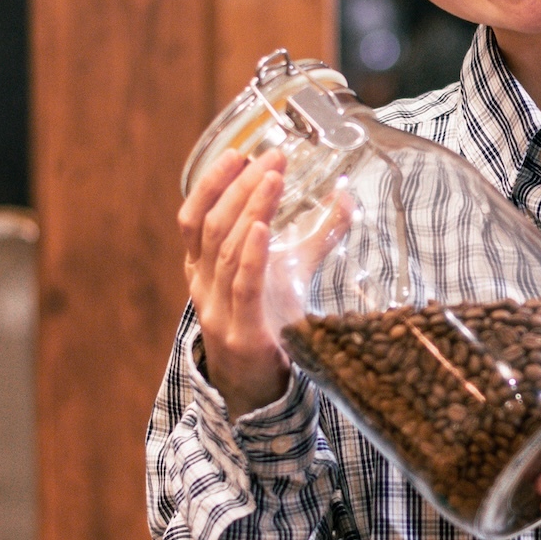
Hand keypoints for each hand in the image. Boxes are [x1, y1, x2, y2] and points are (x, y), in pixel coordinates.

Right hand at [180, 149, 291, 415]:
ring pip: (225, 248)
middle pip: (213, 225)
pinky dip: (251, 254)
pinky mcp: (240, 331)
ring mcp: (218, 308)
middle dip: (241, 186)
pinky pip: (242, 285)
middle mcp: (203, 284)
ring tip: (273, 179)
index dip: (213, 183)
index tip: (239, 152)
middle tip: (271, 159)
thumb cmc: (268, 321)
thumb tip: (346, 195)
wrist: (259, 387)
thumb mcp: (289, 270)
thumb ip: (314, 235)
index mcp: (203, 267)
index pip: (194, 216)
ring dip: (250, 209)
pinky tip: (262, 228)